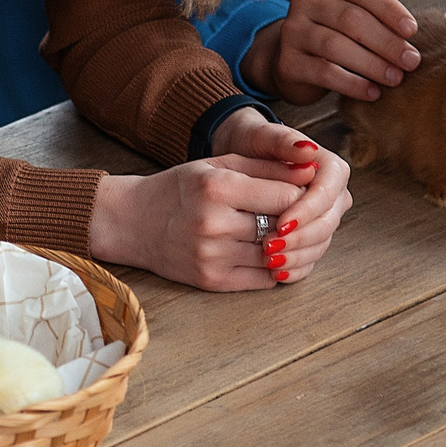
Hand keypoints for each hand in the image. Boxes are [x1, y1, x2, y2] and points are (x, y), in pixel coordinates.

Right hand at [87, 134, 351, 291]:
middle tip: (311, 216)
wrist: (132, 222)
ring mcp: (212, 256)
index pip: (286, 196)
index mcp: (216, 187)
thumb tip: (312, 170)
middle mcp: (213, 223)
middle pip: (284, 227)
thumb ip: (265, 166)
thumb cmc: (180, 188)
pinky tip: (279, 255)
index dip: (304, 195)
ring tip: (296, 234)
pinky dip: (279, 268)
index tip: (309, 193)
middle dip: (303, 222)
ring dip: (294, 248)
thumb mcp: (217, 164)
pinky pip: (264, 279)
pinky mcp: (212, 281)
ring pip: (278, 256)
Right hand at [240, 0, 417, 105]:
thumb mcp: (361, 5)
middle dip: (386, 42)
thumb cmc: (338, 29)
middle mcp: (305, 1)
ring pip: (336, 46)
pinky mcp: (288, 62)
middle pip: (351, 19)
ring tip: (395, 78)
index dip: (389, 9)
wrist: (296, 62)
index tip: (413, 31)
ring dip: (371, 64)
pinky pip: (323, 72)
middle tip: (411, 61)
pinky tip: (372, 93)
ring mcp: (292, 31)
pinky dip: (352, 83)